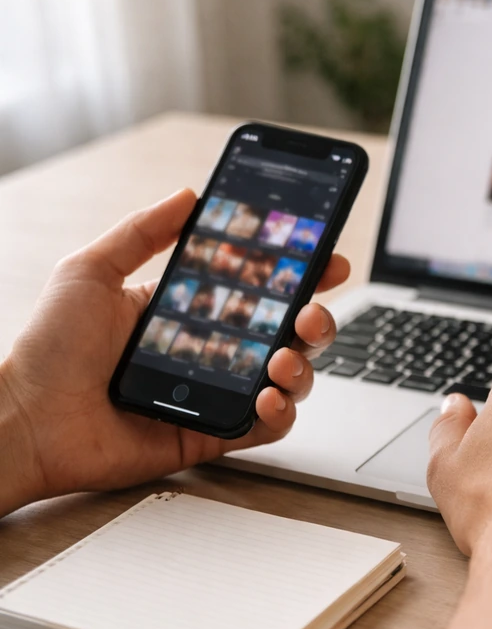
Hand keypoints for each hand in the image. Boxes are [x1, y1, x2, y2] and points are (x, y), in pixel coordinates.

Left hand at [0, 189, 349, 515]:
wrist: (25, 420)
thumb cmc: (48, 349)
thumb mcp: (91, 270)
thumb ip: (143, 231)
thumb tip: (189, 194)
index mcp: (191, 310)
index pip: (261, 289)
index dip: (301, 274)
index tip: (325, 259)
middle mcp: (213, 351)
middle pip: (289, 333)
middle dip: (316, 320)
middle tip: (309, 313)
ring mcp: (217, 393)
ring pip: (290, 378)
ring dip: (302, 365)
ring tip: (281, 358)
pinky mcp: (214, 433)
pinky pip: (267, 426)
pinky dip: (281, 412)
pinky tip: (268, 396)